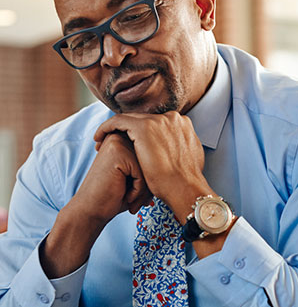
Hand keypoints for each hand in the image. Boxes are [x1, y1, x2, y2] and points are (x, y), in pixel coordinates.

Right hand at [40, 132, 151, 277]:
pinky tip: (126, 197)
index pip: (152, 153)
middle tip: (134, 199)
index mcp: (123, 138)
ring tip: (130, 199)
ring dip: (144, 189)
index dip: (148, 177)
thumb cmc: (114, 197)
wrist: (90, 212)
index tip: (132, 191)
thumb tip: (174, 158)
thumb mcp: (134, 175)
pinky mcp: (118, 153)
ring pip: (150, 166)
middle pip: (152, 158)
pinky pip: (144, 174)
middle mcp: (120, 136)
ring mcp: (118, 142)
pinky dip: (138, 191)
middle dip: (148, 183)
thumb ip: (148, 162)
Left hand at [94, 111, 214, 222]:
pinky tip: (98, 138)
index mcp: (181, 124)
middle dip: (126, 131)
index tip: (129, 145)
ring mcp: (158, 120)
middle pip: (142, 120)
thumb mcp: (188, 158)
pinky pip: (118, 121)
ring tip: (102, 142)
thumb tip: (173, 149)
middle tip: (112, 143)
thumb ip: (179, 147)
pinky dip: (106, 128)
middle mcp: (171, 117)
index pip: (155, 124)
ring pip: (129, 119)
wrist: (185, 189)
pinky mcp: (144, 126)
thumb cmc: (185, 183)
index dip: (140, 134)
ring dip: (114, 130)